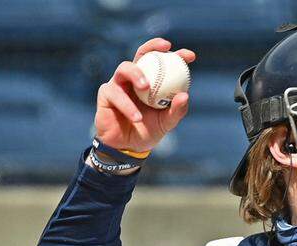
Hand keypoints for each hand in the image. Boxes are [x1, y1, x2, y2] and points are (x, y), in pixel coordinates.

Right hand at [94, 38, 195, 152]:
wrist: (128, 147)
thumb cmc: (148, 131)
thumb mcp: (167, 122)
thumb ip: (176, 110)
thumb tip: (185, 95)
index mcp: (152, 81)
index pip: (163, 62)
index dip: (176, 55)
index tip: (190, 56)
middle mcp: (134, 78)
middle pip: (141, 54)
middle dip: (152, 47)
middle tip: (165, 49)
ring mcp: (119, 84)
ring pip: (124, 68)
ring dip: (136, 74)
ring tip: (146, 87)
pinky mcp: (106, 94)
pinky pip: (116, 94)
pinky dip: (128, 106)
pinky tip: (137, 118)